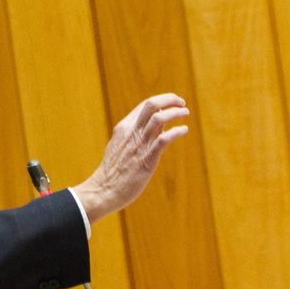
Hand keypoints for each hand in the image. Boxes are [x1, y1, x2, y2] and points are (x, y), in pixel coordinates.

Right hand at [73, 93, 189, 222]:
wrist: (104, 190)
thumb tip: (159, 125)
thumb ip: (137, 134)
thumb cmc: (114, 171)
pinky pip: (164, 140)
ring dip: (175, 112)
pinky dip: (177, 132)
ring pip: (159, 119)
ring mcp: (139, 145)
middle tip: (181, 103)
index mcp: (124, 127)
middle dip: (169, 99)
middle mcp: (131, 132)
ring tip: (185, 113)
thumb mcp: (121, 145)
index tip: (173, 103)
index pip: (145, 106)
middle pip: (151, 104)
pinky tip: (184, 130)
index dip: (162, 101)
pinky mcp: (146, 159)